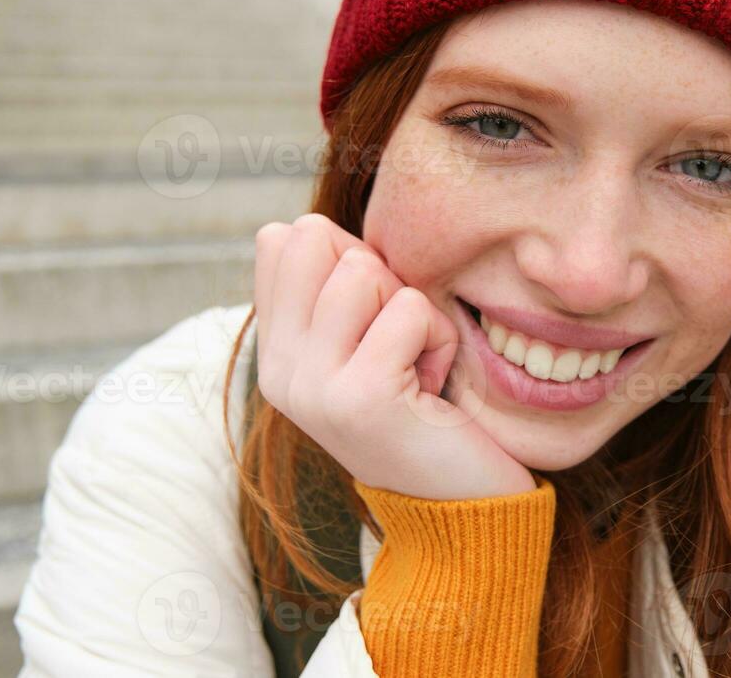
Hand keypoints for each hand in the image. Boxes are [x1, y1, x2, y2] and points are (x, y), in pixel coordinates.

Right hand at [253, 213, 536, 500]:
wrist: (457, 505)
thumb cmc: (424, 405)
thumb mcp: (365, 336)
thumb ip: (334, 283)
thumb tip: (307, 226)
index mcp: (273, 353)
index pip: (279, 239)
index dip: (346, 257)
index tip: (371, 322)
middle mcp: (279, 371)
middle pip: (316, 240)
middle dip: (378, 276)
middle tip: (396, 341)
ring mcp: (312, 386)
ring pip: (362, 270)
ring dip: (412, 310)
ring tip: (414, 365)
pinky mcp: (360, 397)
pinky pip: (409, 309)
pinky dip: (437, 339)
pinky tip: (431, 387)